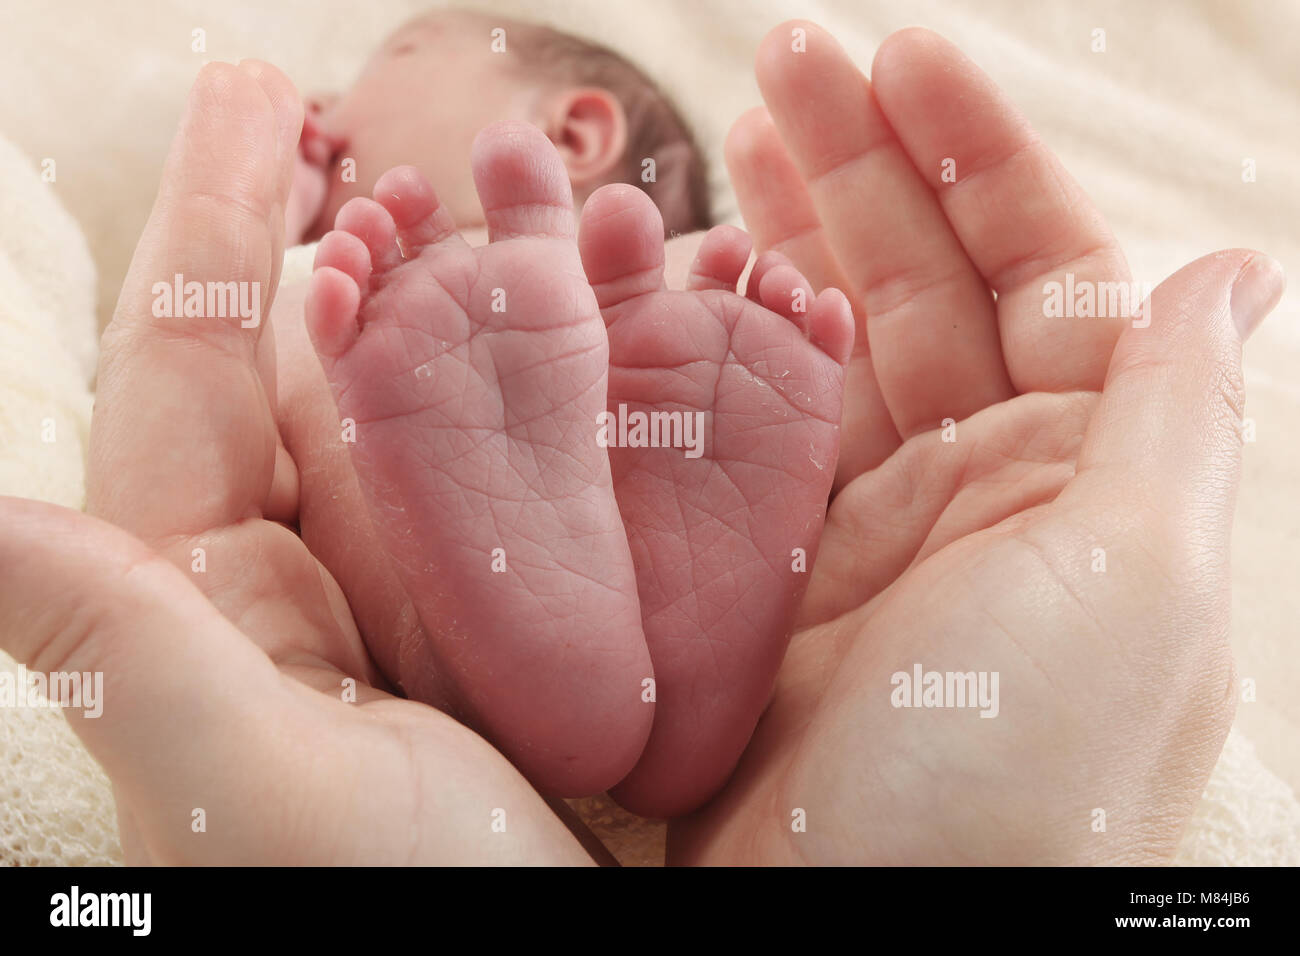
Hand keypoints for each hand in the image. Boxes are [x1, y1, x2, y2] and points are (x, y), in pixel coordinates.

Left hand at [0, 61, 591, 864]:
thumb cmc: (397, 916)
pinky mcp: (522, 633)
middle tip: (425, 140)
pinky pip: (535, 486)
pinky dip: (579, 400)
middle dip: (370, 238)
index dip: (216, 221)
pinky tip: (633, 335)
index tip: (258, 94)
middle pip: (329, 367)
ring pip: (443, 414)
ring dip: (493, 303)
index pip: (197, 371)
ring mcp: (425, 604)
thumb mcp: (249, 784)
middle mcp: (314, 585)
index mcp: (219, 602)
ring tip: (560, 211)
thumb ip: (120, 638)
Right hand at [670, 23, 1282, 864]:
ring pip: (829, 347)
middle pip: (922, 285)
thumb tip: (1233, 263)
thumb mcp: (1136, 576)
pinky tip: (687, 282)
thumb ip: (1179, 409)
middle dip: (861, 163)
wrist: (858, 929)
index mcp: (1089, 473)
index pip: (1041, 269)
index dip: (976, 157)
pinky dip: (718, 353)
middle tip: (783, 61)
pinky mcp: (770, 578)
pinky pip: (749, 435)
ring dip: (787, 236)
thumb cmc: (1018, 776)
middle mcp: (981, 491)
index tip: (903, 56)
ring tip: (730, 137)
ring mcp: (867, 532)